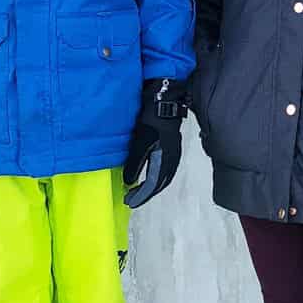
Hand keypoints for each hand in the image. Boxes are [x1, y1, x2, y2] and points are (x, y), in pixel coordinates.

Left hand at [123, 78, 186, 209]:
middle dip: (145, 194)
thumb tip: (129, 181)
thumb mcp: (140, 141)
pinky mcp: (173, 149)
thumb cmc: (152, 119)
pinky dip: (157, 178)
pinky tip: (150, 176)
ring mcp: (174, 154)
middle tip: (131, 199)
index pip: (152, 185)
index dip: (140, 195)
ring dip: (152, 187)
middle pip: (160, 184)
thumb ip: (135, 163)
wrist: (166, 101)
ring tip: (138, 191)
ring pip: (164, 178)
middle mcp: (172, 160)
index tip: (129, 202)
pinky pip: (166, 170)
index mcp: (164, 161)